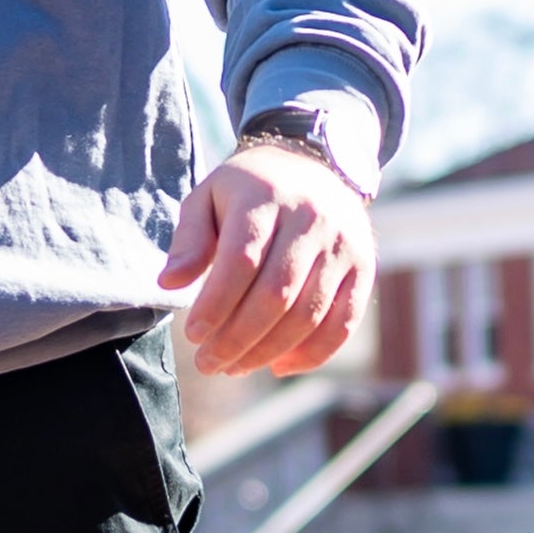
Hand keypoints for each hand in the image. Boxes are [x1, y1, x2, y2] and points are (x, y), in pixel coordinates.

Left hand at [158, 139, 374, 377]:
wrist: (312, 165)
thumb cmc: (247, 192)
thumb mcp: (208, 199)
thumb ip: (188, 240)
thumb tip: (169, 283)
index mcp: (266, 197)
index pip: (241, 260)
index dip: (216, 304)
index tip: (192, 334)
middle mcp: (311, 218)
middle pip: (276, 293)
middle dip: (237, 338)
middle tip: (208, 363)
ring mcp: (343, 244)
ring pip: (308, 314)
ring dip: (268, 351)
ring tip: (234, 367)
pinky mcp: (363, 267)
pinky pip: (343, 322)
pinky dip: (312, 354)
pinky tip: (279, 366)